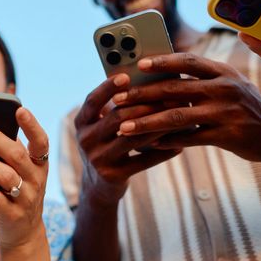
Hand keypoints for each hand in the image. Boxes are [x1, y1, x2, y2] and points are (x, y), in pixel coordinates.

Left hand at [0, 107, 49, 250]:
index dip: (32, 125)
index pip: (40, 141)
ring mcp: (26, 198)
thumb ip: (5, 152)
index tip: (20, 109)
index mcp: (38, 164)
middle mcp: (36, 179)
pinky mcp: (12, 215)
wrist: (22, 234)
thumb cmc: (13, 193)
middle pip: (16, 155)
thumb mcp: (18, 171)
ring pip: (5, 175)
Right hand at [74, 73, 180, 205]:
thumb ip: (114, 107)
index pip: (92, 101)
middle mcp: (85, 140)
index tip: (126, 75)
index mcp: (81, 123)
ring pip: (132, 138)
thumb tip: (145, 82)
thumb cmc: (106, 144)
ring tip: (177, 116)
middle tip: (169, 95)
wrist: (98, 184)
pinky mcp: (113, 176)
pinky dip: (162, 152)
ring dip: (157, 126)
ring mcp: (98, 159)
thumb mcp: (101, 126)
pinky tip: (180, 144)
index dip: (107, 88)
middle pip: (116, 118)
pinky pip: (143, 161)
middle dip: (145, 105)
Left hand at [115, 53, 260, 163]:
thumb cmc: (246, 107)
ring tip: (124, 127)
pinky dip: (167, 141)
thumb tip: (162, 71)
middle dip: (142, 94)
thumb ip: (202, 78)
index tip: (138, 65)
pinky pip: (189, 138)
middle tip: (118, 99)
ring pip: (177, 116)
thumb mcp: (231, 84)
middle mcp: (225, 88)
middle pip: (175, 89)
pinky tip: (149, 144)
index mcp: (223, 71)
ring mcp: (227, 112)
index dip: (162, 62)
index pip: (188, 61)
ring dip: (147, 122)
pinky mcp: (228, 136)